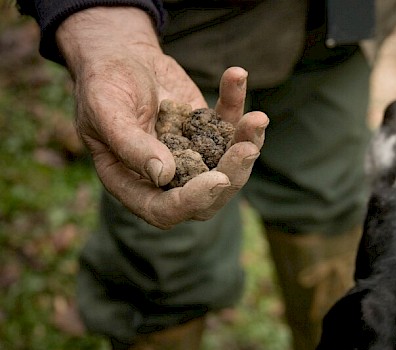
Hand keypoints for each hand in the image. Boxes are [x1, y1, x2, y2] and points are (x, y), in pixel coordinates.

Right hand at [56, 7, 267, 228]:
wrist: (118, 56)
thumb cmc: (102, 85)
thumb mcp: (106, 111)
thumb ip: (130, 145)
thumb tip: (164, 175)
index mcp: (132, 183)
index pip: (164, 210)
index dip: (192, 201)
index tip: (217, 179)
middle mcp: (166, 177)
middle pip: (207, 195)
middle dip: (232, 175)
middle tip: (247, 149)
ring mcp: (192, 156)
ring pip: (228, 165)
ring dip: (247, 143)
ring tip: (257, 118)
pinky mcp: (208, 131)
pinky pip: (230, 125)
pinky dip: (236, 103)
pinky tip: (236, 76)